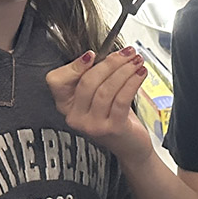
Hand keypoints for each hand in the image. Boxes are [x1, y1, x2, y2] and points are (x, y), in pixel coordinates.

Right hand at [47, 49, 152, 163]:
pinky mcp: (112, 128)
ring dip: (124, 71)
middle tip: (127, 53)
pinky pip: (121, 99)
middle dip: (110, 63)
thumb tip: (104, 54)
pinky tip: (140, 73)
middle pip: (87, 81)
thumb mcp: (98, 95)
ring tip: (137, 61)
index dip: (74, 65)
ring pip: (106, 89)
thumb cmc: (114, 115)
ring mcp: (92, 125)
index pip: (57, 81)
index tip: (93, 53)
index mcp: (65, 105)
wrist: (130, 145)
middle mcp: (75, 117)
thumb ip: (95, 76)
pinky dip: (132, 83)